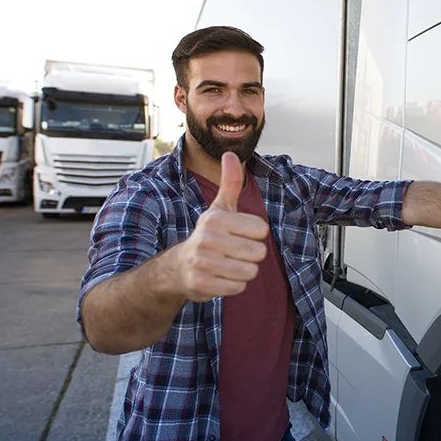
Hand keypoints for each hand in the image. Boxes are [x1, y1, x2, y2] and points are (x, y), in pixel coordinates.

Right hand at [174, 152, 268, 301]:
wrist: (178, 267)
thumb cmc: (208, 235)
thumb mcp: (220, 208)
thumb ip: (230, 182)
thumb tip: (230, 153)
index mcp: (216, 219)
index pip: (261, 230)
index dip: (254, 235)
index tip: (238, 234)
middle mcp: (208, 239)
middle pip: (258, 253)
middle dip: (250, 256)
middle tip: (233, 252)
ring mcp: (203, 263)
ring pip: (250, 272)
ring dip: (242, 271)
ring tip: (227, 264)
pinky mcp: (202, 284)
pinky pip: (238, 287)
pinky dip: (233, 285)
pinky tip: (219, 277)